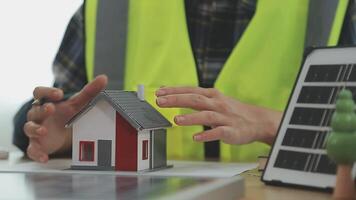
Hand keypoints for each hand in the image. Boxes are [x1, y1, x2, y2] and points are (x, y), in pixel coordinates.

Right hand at [24, 75, 107, 161]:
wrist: (61, 133)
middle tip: (51, 108)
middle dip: (42, 110)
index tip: (59, 94)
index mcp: (46, 102)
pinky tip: (44, 158)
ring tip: (44, 130)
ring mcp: (36, 130)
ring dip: (35, 129)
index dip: (47, 92)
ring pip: (29, 128)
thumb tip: (104, 78)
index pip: (40, 92)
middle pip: (34, 110)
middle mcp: (38, 116)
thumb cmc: (66, 115)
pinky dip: (37, 153)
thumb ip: (90, 91)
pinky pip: (32, 150)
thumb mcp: (77, 103)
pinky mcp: (37, 146)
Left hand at [155, 87, 281, 144]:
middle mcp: (217, 104)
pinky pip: (218, 132)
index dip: (174, 91)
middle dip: (176, 100)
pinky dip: (207, 135)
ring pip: (206, 116)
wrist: (258, 120)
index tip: (159, 92)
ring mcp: (224, 117)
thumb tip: (174, 95)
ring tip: (176, 120)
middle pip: (195, 100)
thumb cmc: (232, 111)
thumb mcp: (215, 100)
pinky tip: (196, 137)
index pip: (190, 91)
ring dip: (191, 118)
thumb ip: (196, 99)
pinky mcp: (231, 131)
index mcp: (212, 95)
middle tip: (160, 102)